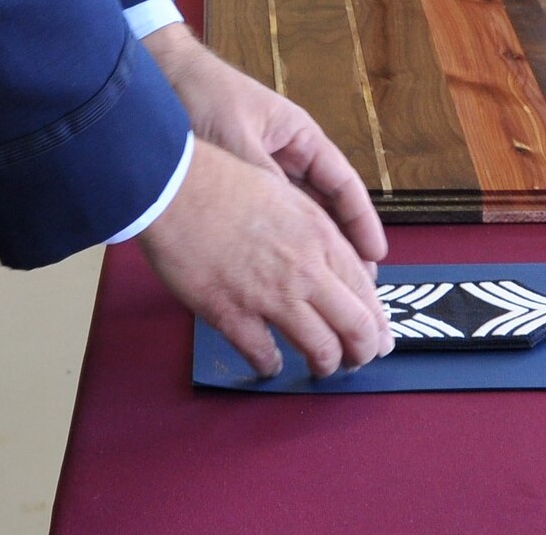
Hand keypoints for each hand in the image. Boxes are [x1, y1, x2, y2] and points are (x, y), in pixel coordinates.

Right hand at [139, 141, 390, 379]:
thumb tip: (323, 260)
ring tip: (320, 366)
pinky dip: (271, 365)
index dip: (376, 320)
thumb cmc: (217, 179)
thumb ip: (309, 229)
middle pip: (357, 328)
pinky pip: (265, 355)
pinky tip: (268, 363)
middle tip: (356, 359)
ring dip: (326, 364)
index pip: (366, 291)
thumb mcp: (281, 192)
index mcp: (318, 234)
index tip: (376, 335)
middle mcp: (304, 268)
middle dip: (363, 351)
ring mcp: (269, 295)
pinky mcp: (232, 313)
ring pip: (321, 350)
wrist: (169, 183)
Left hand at [146, 24, 385, 264]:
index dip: (361, 221)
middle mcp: (289, 153)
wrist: (162, 76)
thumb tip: (288, 228)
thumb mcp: (238, 140)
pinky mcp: (241, 182)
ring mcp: (266, 168)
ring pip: (299, 216)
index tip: (376, 255)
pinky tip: (282, 269)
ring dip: (312, 248)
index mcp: (300, 136)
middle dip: (342, 245)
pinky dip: (279, 240)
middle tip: (357, 288)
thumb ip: (262, 180)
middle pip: (326, 206)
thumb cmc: (204, 96)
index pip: (342, 184)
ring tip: (326, 287)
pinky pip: (270, 216)